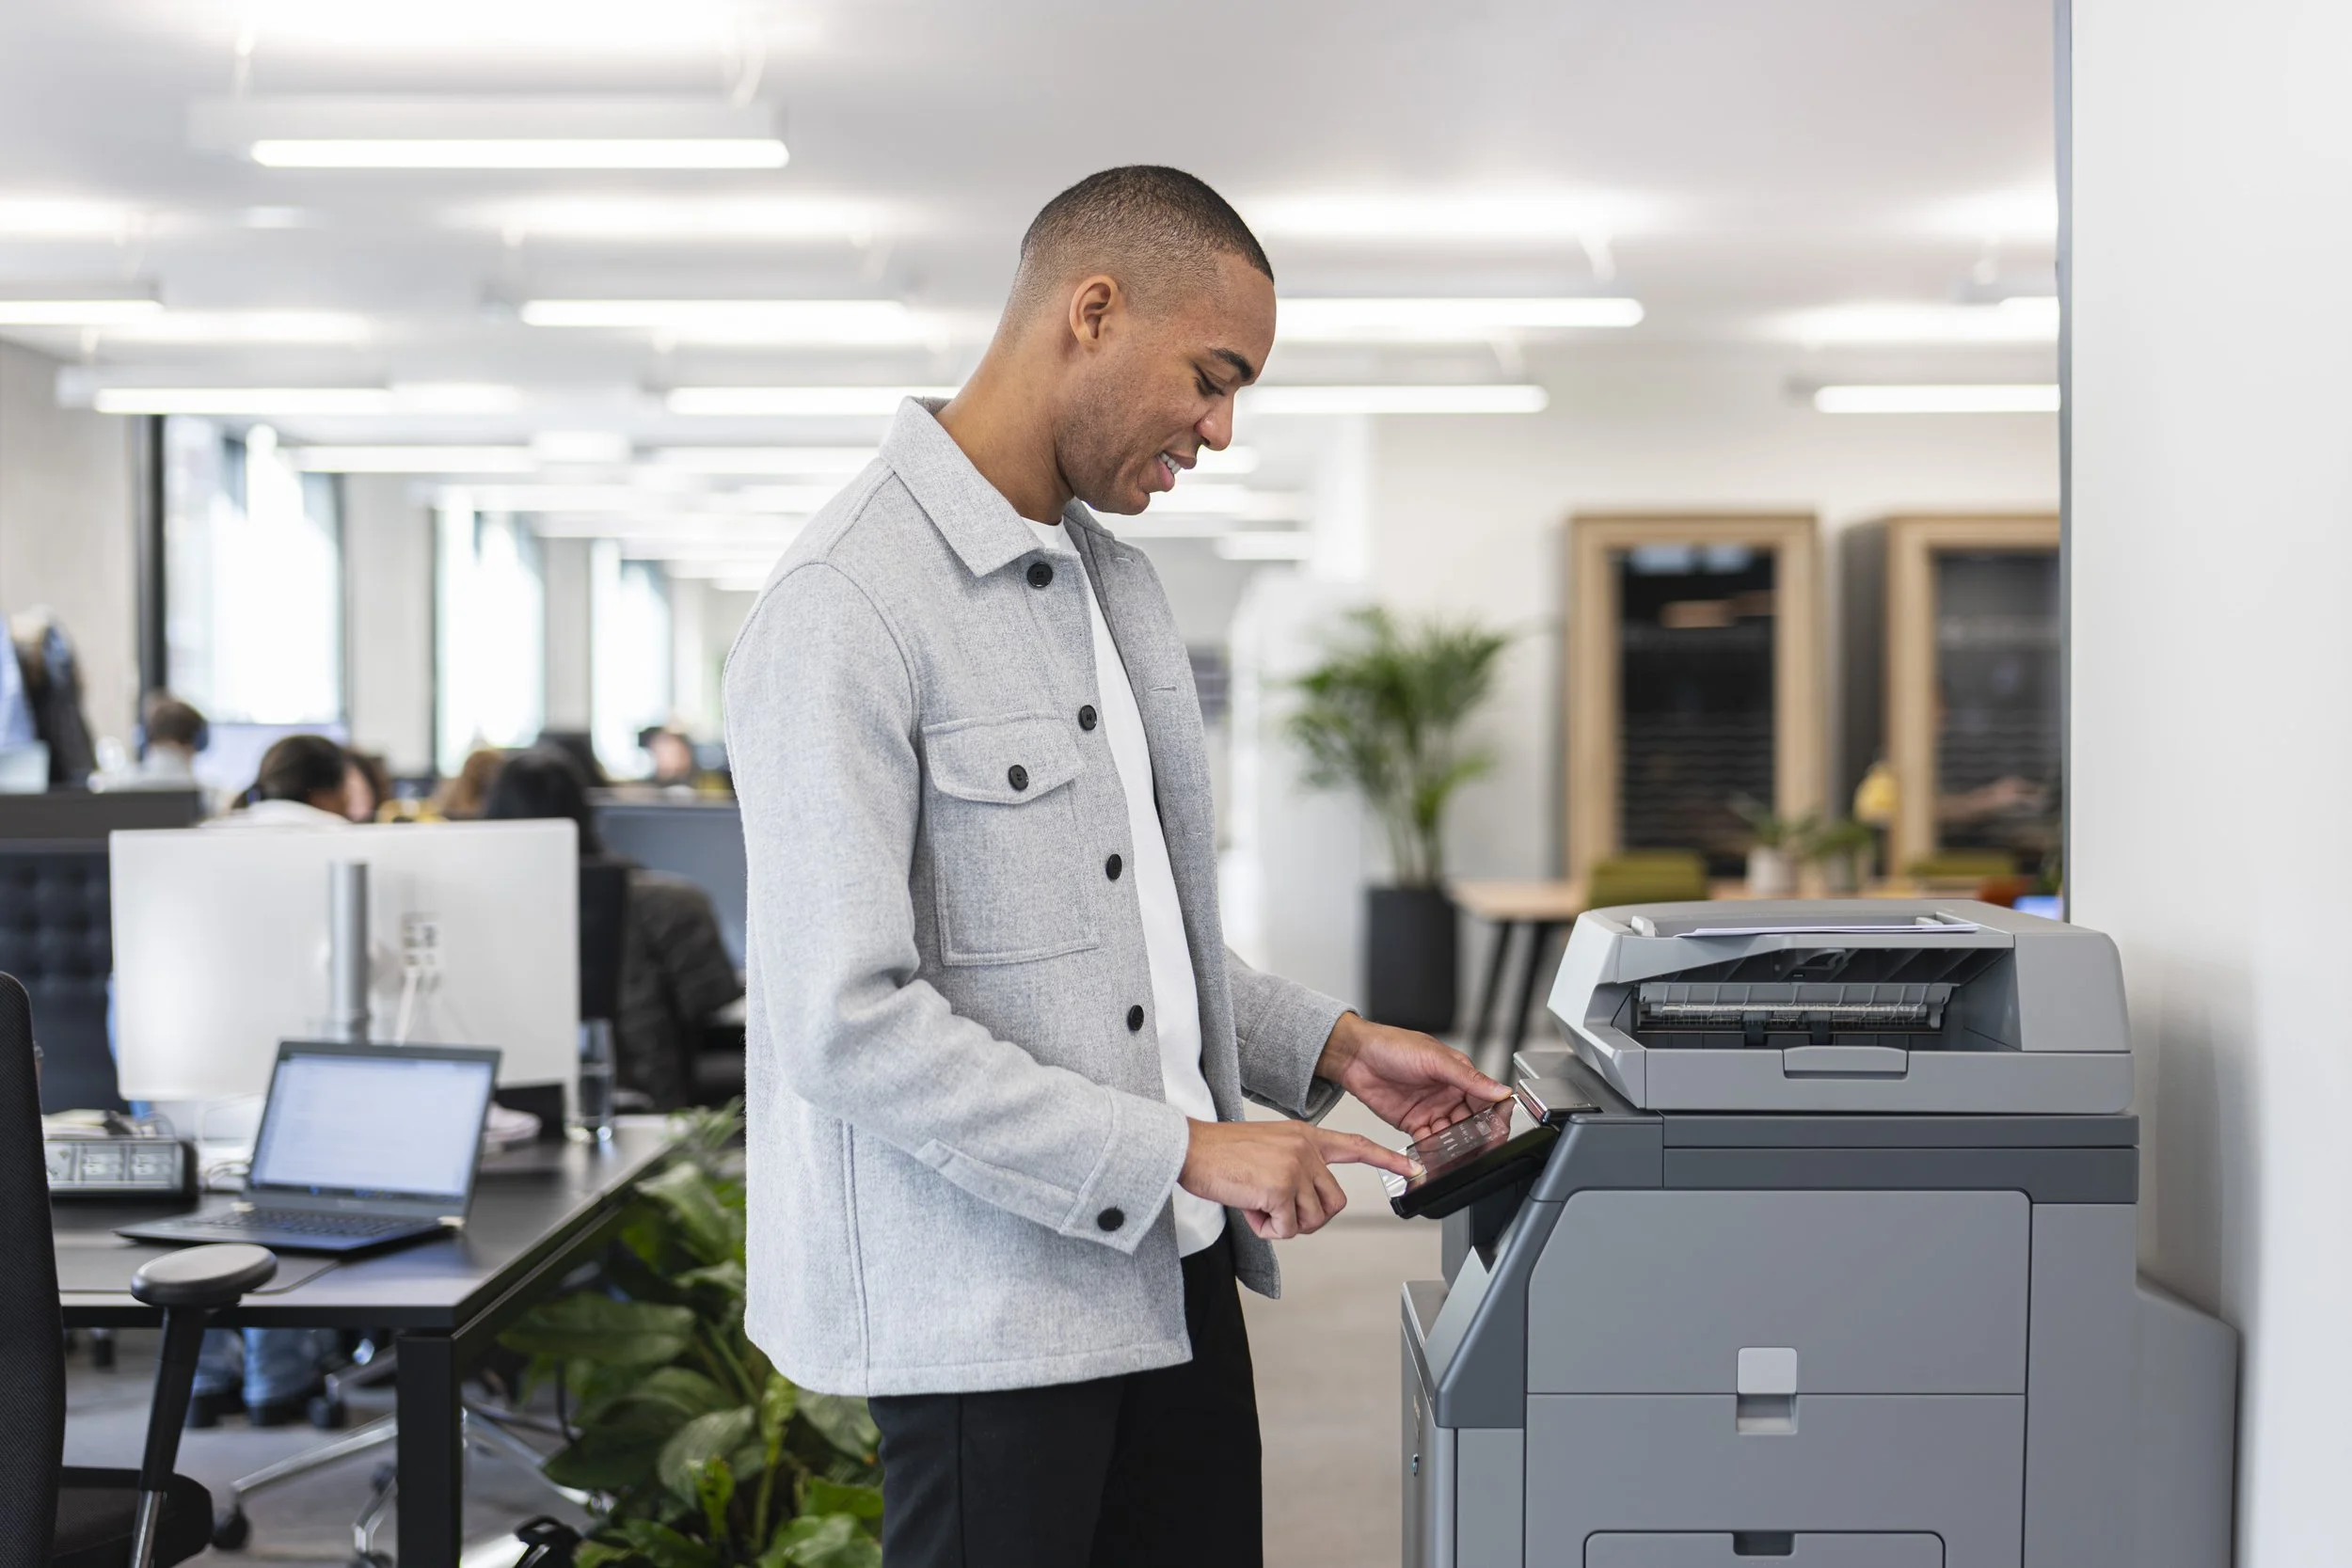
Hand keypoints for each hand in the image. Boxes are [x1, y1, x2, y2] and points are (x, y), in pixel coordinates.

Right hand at [1179, 1119, 1418, 1239]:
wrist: (1191, 1150)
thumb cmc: (1222, 1154)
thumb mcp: (1269, 1150)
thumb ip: (1296, 1170)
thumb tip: (1305, 1208)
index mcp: (1306, 1136)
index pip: (1355, 1145)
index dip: (1386, 1158)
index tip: (1412, 1167)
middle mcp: (1306, 1148)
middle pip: (1334, 1203)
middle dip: (1307, 1217)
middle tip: (1275, 1210)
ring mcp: (1296, 1166)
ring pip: (1312, 1220)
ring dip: (1283, 1224)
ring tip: (1257, 1203)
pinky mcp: (1281, 1187)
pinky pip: (1288, 1229)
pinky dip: (1267, 1230)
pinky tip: (1249, 1208)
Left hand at [1315, 1012, 1512, 1141]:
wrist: (1355, 1056)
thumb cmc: (1392, 1045)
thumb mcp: (1435, 1059)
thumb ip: (1468, 1078)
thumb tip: (1500, 1089)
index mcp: (1458, 1075)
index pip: (1485, 1100)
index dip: (1494, 1116)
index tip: (1499, 1131)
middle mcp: (1447, 1094)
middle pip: (1471, 1122)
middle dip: (1476, 1137)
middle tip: (1479, 1149)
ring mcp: (1431, 1110)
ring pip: (1451, 1135)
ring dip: (1455, 1146)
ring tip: (1458, 1156)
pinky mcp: (1412, 1123)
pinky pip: (1428, 1142)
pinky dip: (1433, 1151)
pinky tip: (1435, 1157)